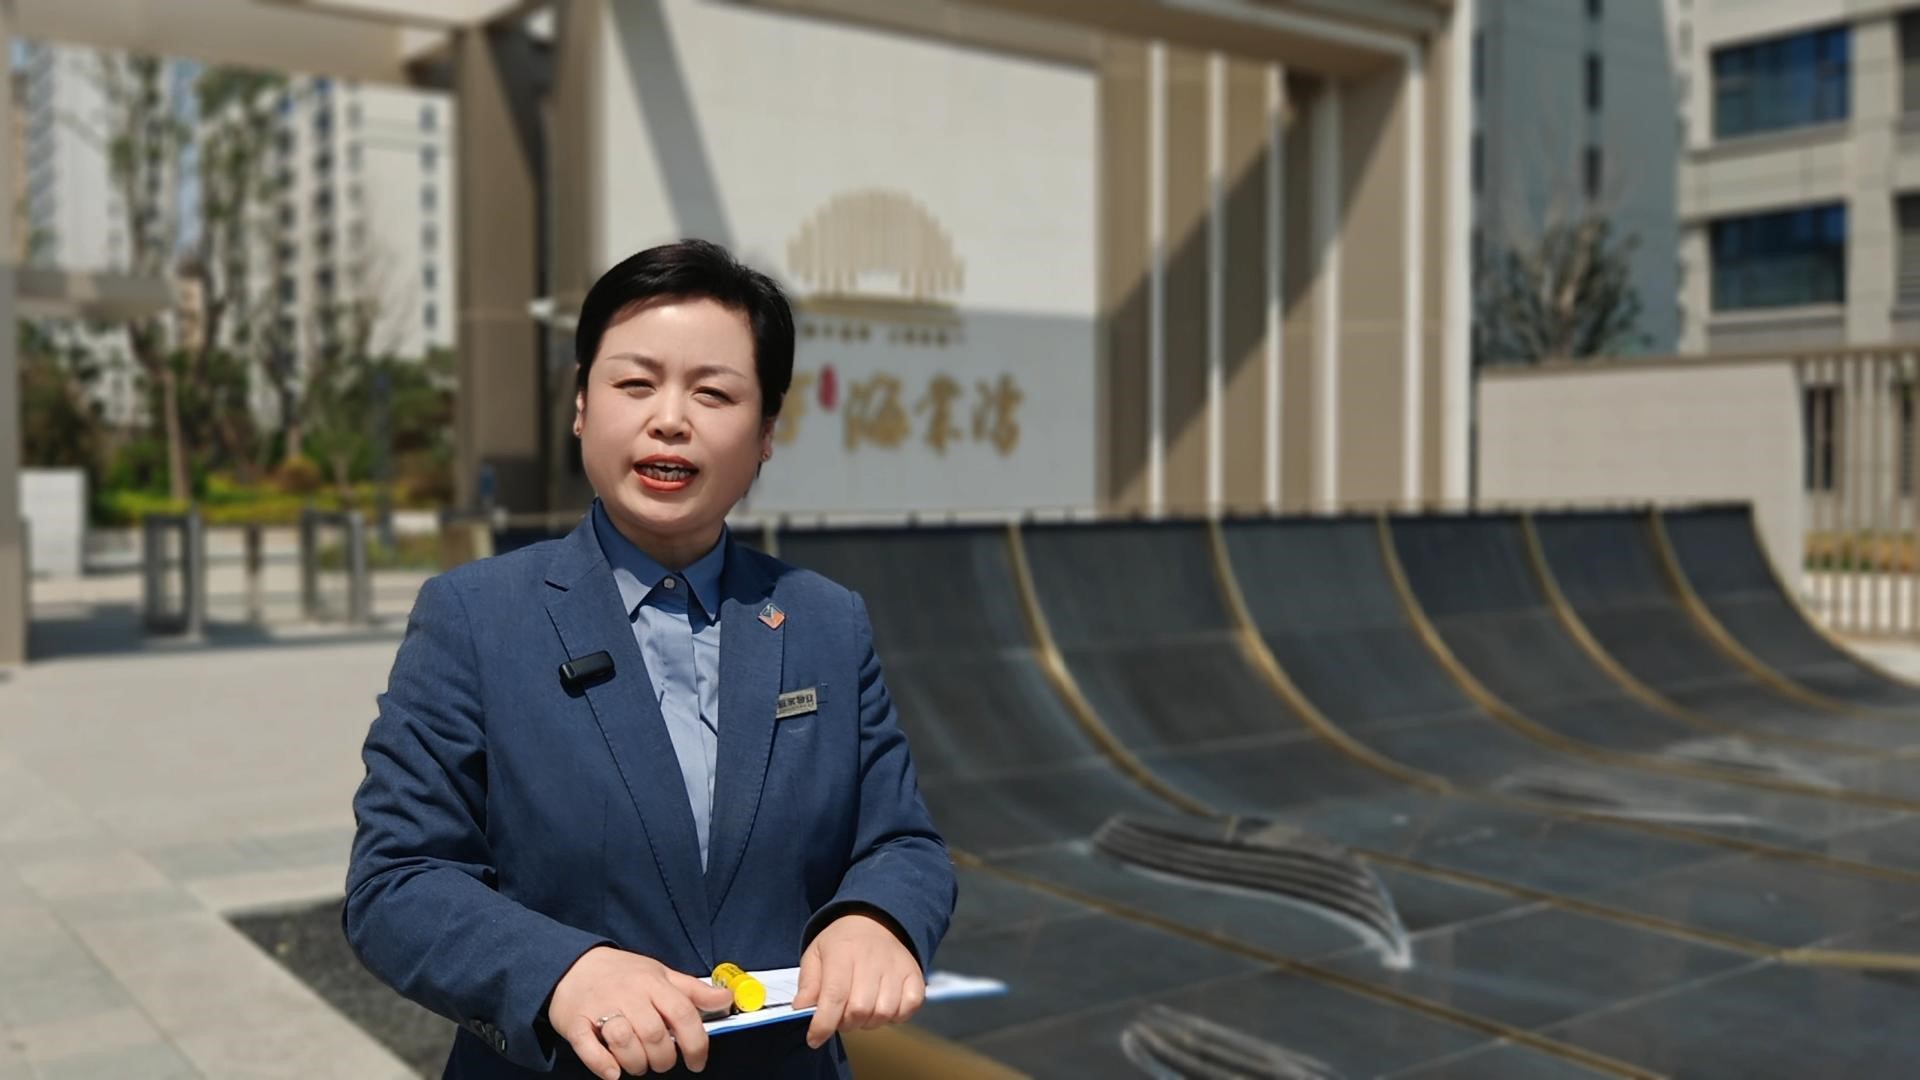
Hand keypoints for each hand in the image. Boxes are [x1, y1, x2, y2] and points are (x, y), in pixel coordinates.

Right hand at [547, 946, 734, 1077]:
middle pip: (654, 1034)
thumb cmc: (623, 974)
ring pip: (624, 1042)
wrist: (573, 965)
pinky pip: (589, 1047)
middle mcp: (628, 994)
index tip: (697, 1062)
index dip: (696, 1043)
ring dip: (636, 1063)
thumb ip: (693, 990)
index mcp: (653, 982)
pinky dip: (603, 1064)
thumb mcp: (660, 974)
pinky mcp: (575, 1022)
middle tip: (662, 1063)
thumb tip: (727, 999)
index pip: (682, 1013)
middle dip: (663, 1059)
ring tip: (639, 1065)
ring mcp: (600, 1007)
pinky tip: (613, 1072)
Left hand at [791, 911, 924, 1049]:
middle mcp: (872, 958)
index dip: (823, 1024)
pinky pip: (909, 1007)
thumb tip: (802, 1009)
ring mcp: (896, 966)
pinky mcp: (914, 974)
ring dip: (869, 1021)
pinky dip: (896, 1015)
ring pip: (884, 1013)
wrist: (874, 921)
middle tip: (840, 1016)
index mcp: (843, 951)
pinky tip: (882, 1005)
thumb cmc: (841, 944)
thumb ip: (808, 983)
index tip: (814, 1038)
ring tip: (861, 1009)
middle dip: (845, 1023)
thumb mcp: (815, 955)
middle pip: (859, 1010)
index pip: (834, 996)